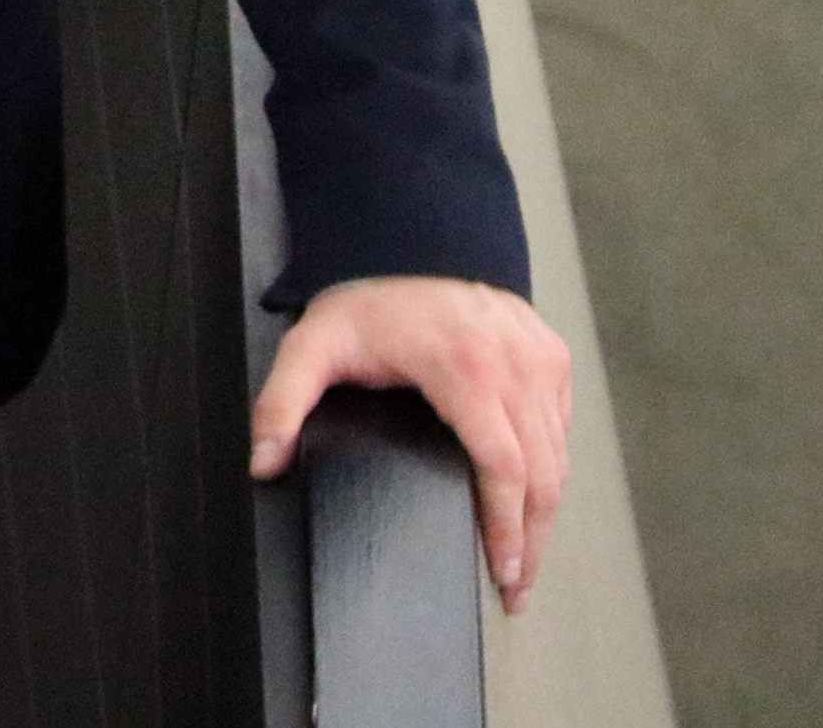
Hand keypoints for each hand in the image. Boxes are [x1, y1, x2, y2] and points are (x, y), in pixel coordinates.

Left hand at [249, 273, 571, 611]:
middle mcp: (515, 366)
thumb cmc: (368, 296)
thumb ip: (282, 403)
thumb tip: (262, 460)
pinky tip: (531, 499)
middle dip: (531, 539)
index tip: (502, 572)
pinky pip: (560, 426)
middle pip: (542, 476)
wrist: (414, 236)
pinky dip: (551, 467)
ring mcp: (540, 360)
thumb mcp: (312, 344)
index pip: (504, 469)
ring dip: (546, 512)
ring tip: (525, 556)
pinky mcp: (552, 356)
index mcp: (465, 371)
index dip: (504, 528)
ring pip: (559, 456)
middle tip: (516, 586)